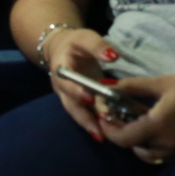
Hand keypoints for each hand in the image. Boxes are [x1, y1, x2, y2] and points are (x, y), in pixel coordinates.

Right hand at [38, 25, 119, 139]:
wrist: (61, 48)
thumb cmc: (75, 43)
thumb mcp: (85, 38)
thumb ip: (98, 46)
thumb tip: (113, 56)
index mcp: (61, 69)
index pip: (67, 82)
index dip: (76, 91)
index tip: (89, 98)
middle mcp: (62, 87)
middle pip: (70, 105)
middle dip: (84, 118)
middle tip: (99, 131)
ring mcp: (68, 96)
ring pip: (77, 113)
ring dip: (89, 125)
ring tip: (103, 138)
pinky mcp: (77, 101)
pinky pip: (85, 113)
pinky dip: (94, 123)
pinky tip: (106, 134)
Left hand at [100, 72, 174, 163]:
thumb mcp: (162, 82)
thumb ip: (133, 86)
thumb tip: (109, 86)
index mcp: (158, 126)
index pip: (123, 139)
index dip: (109, 130)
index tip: (104, 116)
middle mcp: (167, 144)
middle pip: (133, 148)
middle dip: (121, 135)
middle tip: (117, 117)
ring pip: (147, 155)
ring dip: (136, 143)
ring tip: (135, 123)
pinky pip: (161, 155)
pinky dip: (151, 146)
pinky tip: (152, 128)